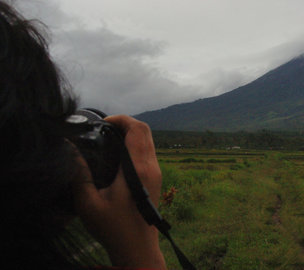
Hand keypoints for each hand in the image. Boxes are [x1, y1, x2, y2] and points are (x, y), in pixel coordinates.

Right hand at [72, 115, 165, 268]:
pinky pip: (148, 152)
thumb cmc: (114, 229)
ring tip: (108, 137)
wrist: (138, 249)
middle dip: (125, 123)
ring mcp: (156, 173)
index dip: (121, 119)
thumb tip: (70, 149)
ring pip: (148, 141)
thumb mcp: (88, 203)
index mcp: (139, 169)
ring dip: (131, 134)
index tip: (102, 123)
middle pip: (146, 131)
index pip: (137, 130)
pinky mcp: (155, 179)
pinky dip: (134, 145)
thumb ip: (78, 174)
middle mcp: (152, 167)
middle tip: (104, 128)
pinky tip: (116, 153)